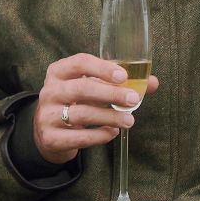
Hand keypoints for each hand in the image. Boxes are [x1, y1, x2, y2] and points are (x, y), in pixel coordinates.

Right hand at [33, 53, 159, 164]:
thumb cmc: (75, 103)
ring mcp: (47, 115)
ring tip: (129, 121)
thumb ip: (118, 83)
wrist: (48, 131)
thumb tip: (152, 83)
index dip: (102, 68)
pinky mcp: (50, 138)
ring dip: (110, 117)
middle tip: (133, 99)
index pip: (80, 63)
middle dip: (111, 94)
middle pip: (82, 88)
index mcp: (59, 72)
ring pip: (82, 114)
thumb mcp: (90, 87)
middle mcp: (50, 91)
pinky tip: (112, 133)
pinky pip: (78, 137)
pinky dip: (99, 135)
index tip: (124, 76)